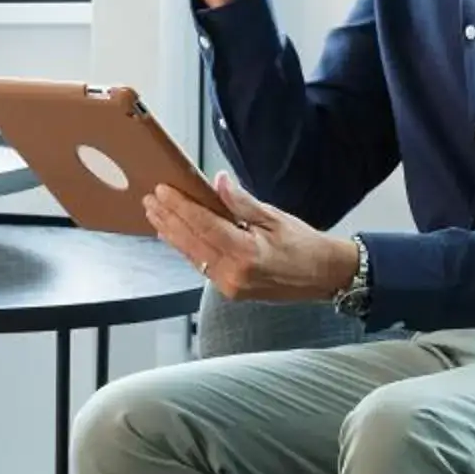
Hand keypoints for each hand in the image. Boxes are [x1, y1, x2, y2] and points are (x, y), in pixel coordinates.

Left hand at [146, 172, 359, 302]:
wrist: (323, 276)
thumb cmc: (304, 245)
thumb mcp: (274, 217)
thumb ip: (242, 202)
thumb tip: (218, 182)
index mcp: (246, 253)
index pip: (203, 225)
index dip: (180, 207)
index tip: (162, 191)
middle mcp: (233, 274)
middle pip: (191, 242)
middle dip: (168, 219)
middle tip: (150, 200)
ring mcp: (230, 286)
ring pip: (192, 256)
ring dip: (172, 234)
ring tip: (155, 215)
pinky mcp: (230, 291)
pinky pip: (201, 266)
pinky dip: (187, 249)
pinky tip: (175, 236)